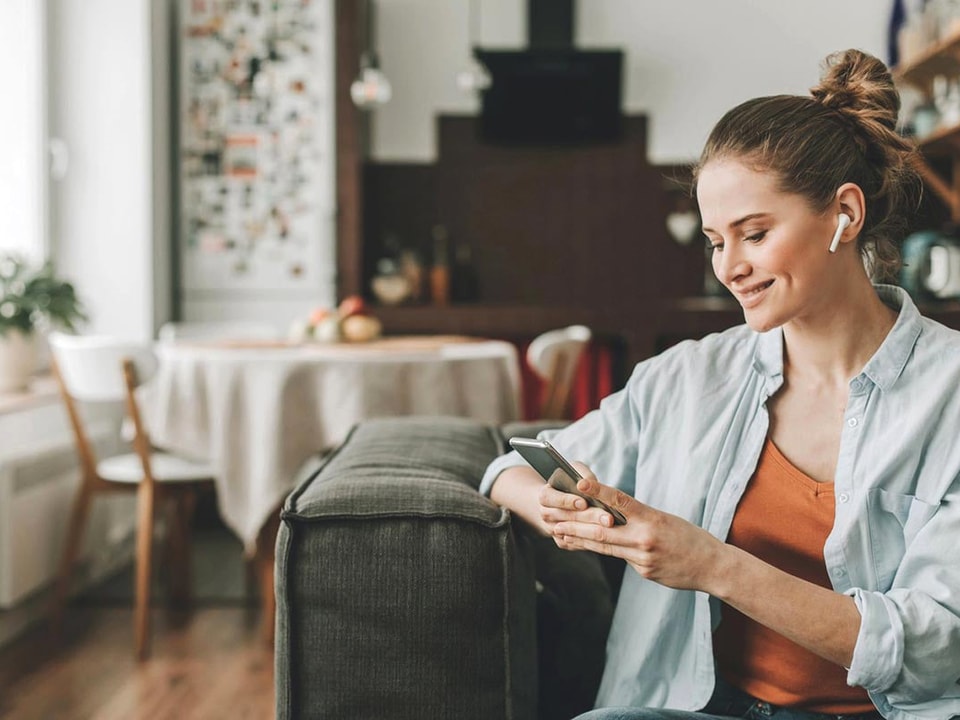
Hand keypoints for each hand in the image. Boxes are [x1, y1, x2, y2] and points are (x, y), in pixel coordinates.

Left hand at [549, 473, 726, 592]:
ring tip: (559, 533)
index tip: (579, 483)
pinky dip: (603, 550)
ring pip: (604, 546)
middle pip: (601, 530)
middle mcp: (644, 538)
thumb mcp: (664, 519)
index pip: (620, 501)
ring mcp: (642, 558)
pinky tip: (585, 546)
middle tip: (553, 519)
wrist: (712, 566)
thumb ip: (638, 517)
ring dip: (578, 539)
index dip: (598, 491)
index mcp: (651, 518)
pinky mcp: (643, 572)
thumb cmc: (689, 537)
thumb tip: (610, 513)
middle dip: (574, 524)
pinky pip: (620, 558)